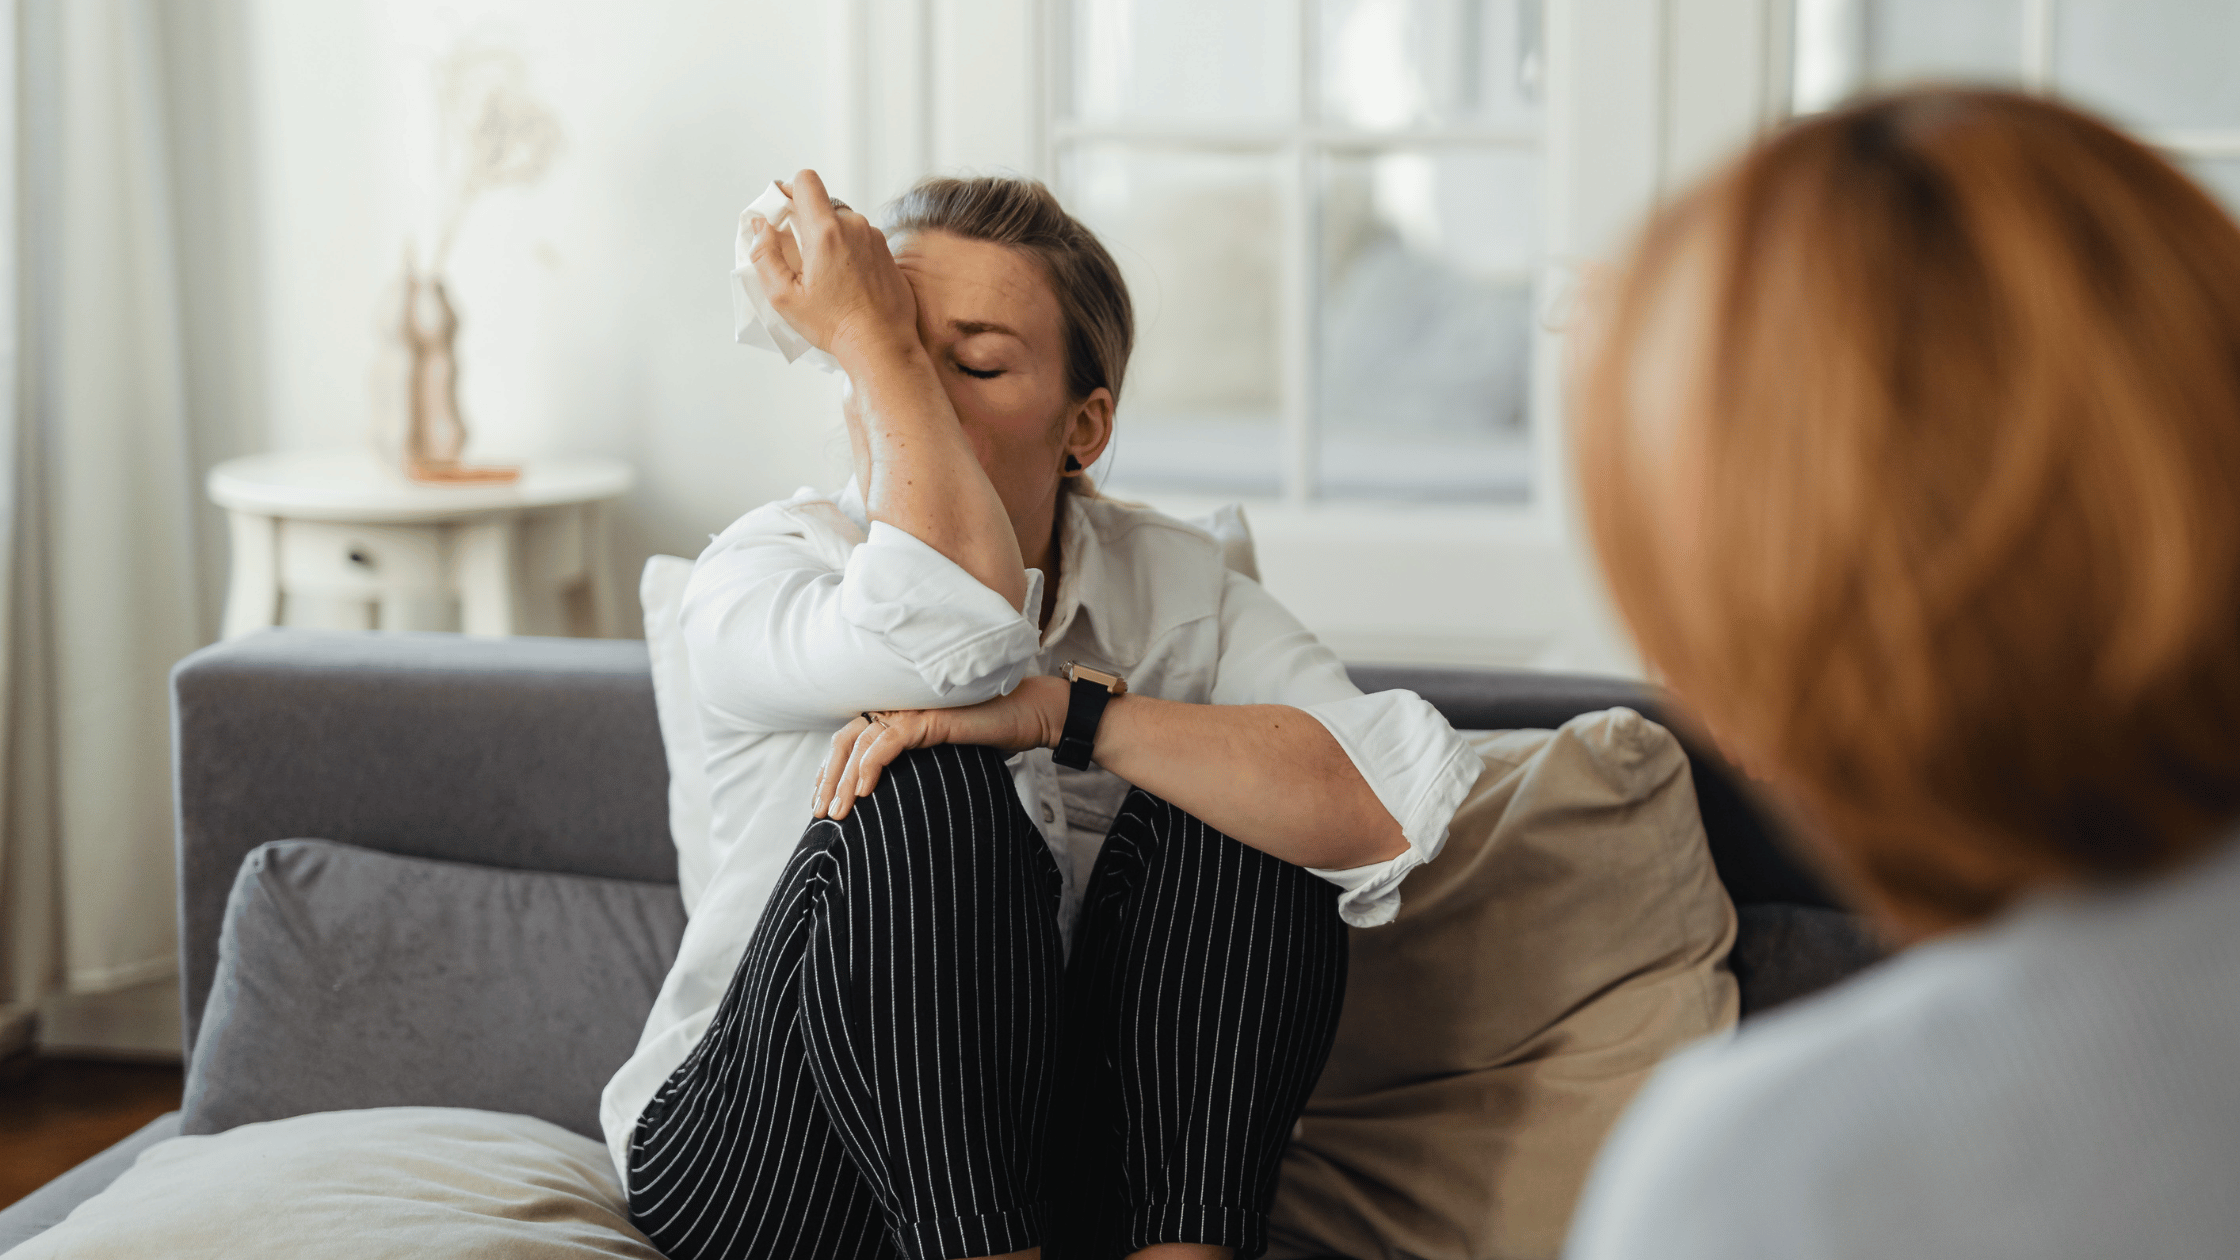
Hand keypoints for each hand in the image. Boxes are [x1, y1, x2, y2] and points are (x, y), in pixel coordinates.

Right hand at [748, 169, 917, 366]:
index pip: (805, 180)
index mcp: (827, 231)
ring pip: (842, 222)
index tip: (782, 215)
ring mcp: (875, 237)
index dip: (788, 191)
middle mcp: (855, 226)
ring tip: (824, 274)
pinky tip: (844, 280)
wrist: (881, 344)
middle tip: (799, 256)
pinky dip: (848, 251)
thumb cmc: (833, 324)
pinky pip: (861, 239)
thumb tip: (760, 226)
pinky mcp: (887, 251)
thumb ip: (764, 254)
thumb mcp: (784, 296)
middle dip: (807, 222)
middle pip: (823, 204)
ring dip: (829, 238)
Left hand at [812, 676, 1068, 820]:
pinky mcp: (928, 718)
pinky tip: (863, 789)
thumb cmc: (990, 738)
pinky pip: (890, 741)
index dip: (829, 771)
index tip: (820, 803)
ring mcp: (911, 710)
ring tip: (839, 812)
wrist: (1027, 717)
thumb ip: (914, 769)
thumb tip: (889, 804)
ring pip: (861, 744)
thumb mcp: (941, 759)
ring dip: (844, 781)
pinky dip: (872, 764)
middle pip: (846, 741)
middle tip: (821, 814)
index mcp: (896, 715)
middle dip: (828, 780)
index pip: (849, 741)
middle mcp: (897, 708)